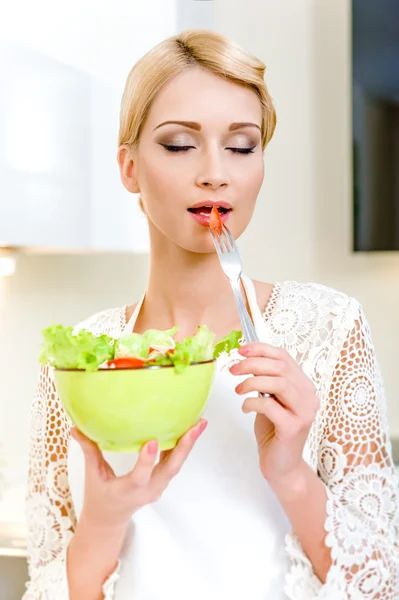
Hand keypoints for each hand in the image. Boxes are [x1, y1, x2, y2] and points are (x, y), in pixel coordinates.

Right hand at [71, 419, 206, 529]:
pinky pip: (175, 463)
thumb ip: (89, 451)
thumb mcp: (92, 476)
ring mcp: (158, 486)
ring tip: (200, 423)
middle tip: (196, 426)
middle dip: (184, 447)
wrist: (110, 521)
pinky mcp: (162, 481)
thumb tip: (76, 427)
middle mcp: (148, 490)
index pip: (139, 476)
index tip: (153, 442)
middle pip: (170, 469)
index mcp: (128, 491)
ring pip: (177, 465)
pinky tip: (190, 428)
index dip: (147, 461)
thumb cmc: (100, 498)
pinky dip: (183, 447)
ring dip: (189, 444)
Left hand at [230, 343, 318, 485]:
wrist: (282, 466)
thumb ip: (266, 380)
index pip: (285, 357)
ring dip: (252, 382)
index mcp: (304, 385)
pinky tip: (245, 407)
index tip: (241, 350)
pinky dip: (253, 402)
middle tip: (233, 370)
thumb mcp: (270, 399)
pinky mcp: (293, 428)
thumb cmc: (274, 431)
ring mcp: (304, 412)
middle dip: (252, 364)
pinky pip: (270, 406)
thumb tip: (248, 359)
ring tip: (238, 389)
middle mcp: (309, 396)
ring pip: (279, 383)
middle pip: (281, 368)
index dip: (261, 350)